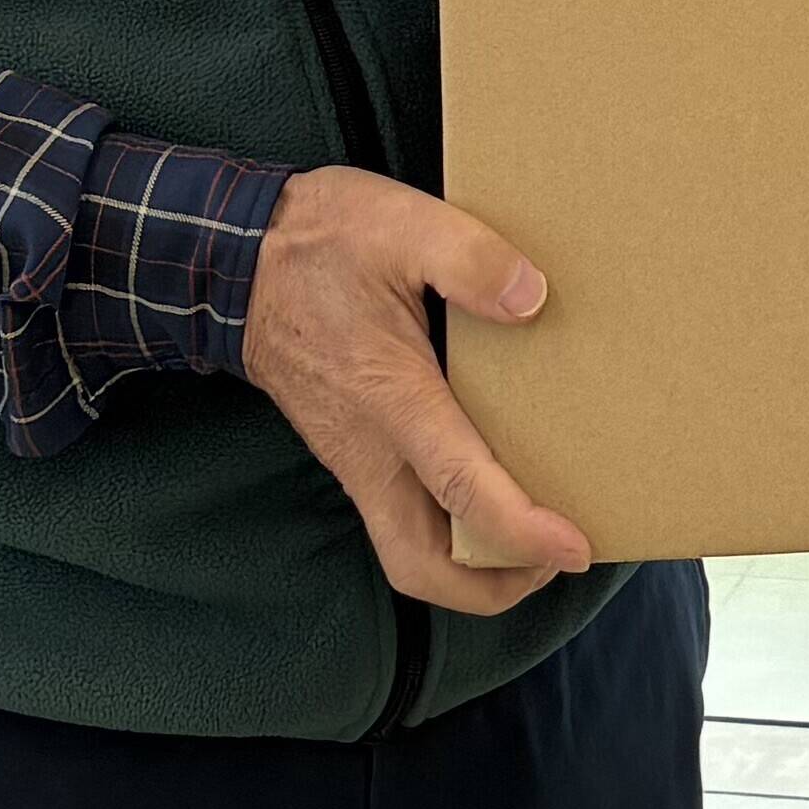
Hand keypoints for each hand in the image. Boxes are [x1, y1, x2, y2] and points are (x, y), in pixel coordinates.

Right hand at [241, 166, 592, 613]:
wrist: (234, 261)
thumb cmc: (320, 242)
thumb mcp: (402, 224)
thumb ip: (471, 259)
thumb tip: (533, 299)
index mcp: (390, 399)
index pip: (459, 489)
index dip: (521, 532)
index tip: (575, 549)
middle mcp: (368, 449)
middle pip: (423, 566)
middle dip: (494, 584)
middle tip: (556, 555)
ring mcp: (354, 457)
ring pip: (408, 552)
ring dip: (472, 566)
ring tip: (533, 536)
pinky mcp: (350, 452)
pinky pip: (401, 519)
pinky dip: (451, 530)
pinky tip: (490, 490)